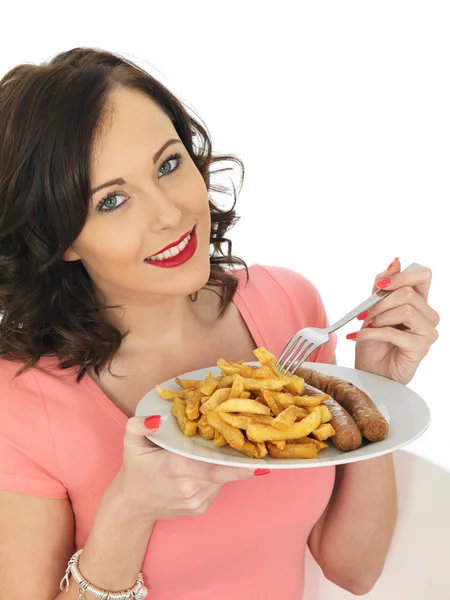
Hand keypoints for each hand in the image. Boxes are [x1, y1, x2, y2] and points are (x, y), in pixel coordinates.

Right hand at [113, 415, 259, 523]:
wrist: (133, 505)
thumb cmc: (135, 469)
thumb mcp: (131, 443)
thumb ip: (138, 426)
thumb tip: (156, 418)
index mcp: (175, 467)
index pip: (210, 465)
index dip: (235, 463)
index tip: (257, 460)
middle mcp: (189, 487)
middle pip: (222, 470)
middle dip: (239, 460)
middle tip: (256, 448)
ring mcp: (196, 500)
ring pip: (222, 477)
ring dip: (226, 464)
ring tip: (227, 448)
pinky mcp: (201, 507)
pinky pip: (217, 486)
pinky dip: (218, 475)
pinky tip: (210, 465)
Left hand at [347, 258, 439, 384]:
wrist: (370, 370)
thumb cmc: (373, 340)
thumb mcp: (373, 307)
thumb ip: (383, 285)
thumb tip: (396, 260)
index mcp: (419, 301)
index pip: (424, 275)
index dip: (402, 275)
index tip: (380, 285)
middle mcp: (428, 315)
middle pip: (408, 293)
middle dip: (380, 302)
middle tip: (365, 314)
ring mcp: (427, 331)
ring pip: (406, 309)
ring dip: (378, 318)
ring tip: (367, 326)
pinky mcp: (421, 347)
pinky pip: (395, 331)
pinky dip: (372, 333)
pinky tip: (359, 337)